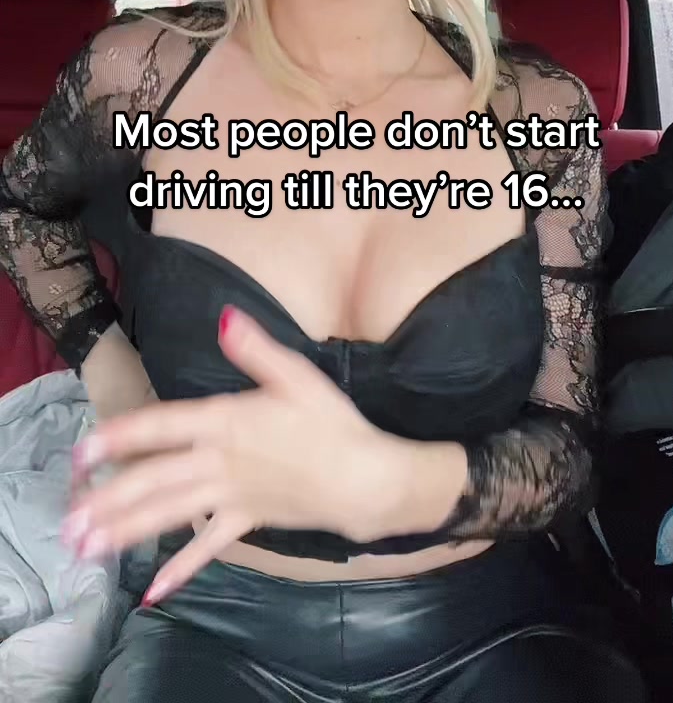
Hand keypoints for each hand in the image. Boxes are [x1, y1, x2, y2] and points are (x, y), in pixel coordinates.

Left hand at [62, 307, 395, 600]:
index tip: (82, 452)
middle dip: (110, 501)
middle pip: (156, 481)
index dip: (121, 438)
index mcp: (227, 423)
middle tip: (69, 522)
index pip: (163, 428)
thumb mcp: (297, 375)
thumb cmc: (332, 423)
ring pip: (171, 514)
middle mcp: (220, 463)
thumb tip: (224, 317)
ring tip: (89, 549)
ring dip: (129, 532)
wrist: (365, 478)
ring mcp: (231, 497)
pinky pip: (209, 547)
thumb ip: (256, 348)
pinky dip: (181, 569)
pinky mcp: (247, 521)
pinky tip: (152, 593)